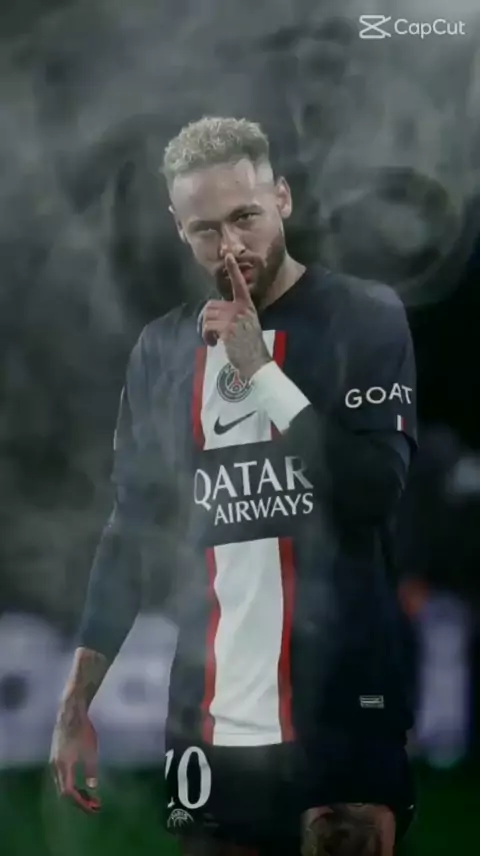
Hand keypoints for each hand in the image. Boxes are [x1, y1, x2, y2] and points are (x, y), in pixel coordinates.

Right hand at [50, 703, 101, 812]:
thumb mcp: (90, 751)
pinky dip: (71, 784)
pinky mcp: (56, 756)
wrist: (70, 712)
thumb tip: (92, 787)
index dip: (81, 803)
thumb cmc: (82, 730)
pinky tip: (80, 784)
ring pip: (62, 784)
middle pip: (64, 791)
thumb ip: (91, 770)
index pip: (69, 793)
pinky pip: (62, 777)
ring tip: (90, 797)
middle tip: (95, 805)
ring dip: (75, 793)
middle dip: (79, 801)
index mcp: (63, 766)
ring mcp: (54, 761)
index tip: (94, 808)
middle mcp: (55, 766)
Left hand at [202, 254, 271, 379]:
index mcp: (247, 306)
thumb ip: (236, 314)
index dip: (233, 270)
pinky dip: (207, 337)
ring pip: (207, 316)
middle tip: (210, 332)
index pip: (239, 285)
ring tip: (213, 340)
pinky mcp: (227, 329)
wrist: (256, 362)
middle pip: (211, 305)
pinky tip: (214, 344)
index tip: (228, 255)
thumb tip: (216, 312)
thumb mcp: (248, 324)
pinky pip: (208, 327)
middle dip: (206, 320)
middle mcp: (241, 309)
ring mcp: (234, 319)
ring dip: (206, 330)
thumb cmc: (250, 346)